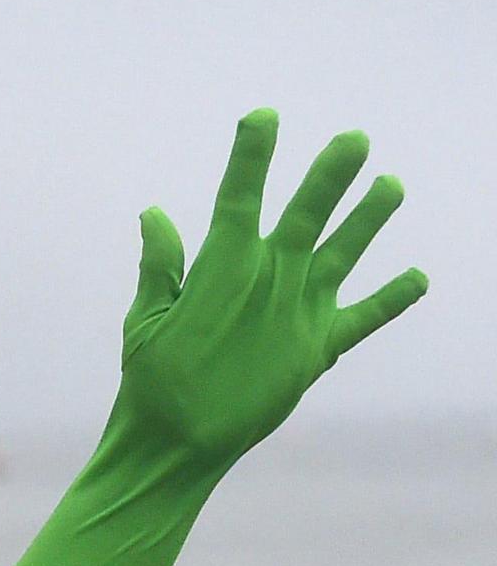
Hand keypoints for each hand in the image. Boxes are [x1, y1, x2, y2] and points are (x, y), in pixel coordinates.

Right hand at [112, 110, 424, 463]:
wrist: (177, 447)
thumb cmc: (152, 381)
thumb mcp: (145, 318)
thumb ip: (160, 265)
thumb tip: (156, 215)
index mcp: (221, 269)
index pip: (238, 198)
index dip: (251, 155)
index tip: (264, 118)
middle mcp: (269, 282)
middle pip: (308, 214)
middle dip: (332, 174)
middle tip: (357, 140)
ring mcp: (299, 313)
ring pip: (344, 253)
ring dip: (370, 218)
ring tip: (392, 185)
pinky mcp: (319, 348)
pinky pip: (364, 317)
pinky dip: (392, 298)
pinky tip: (419, 277)